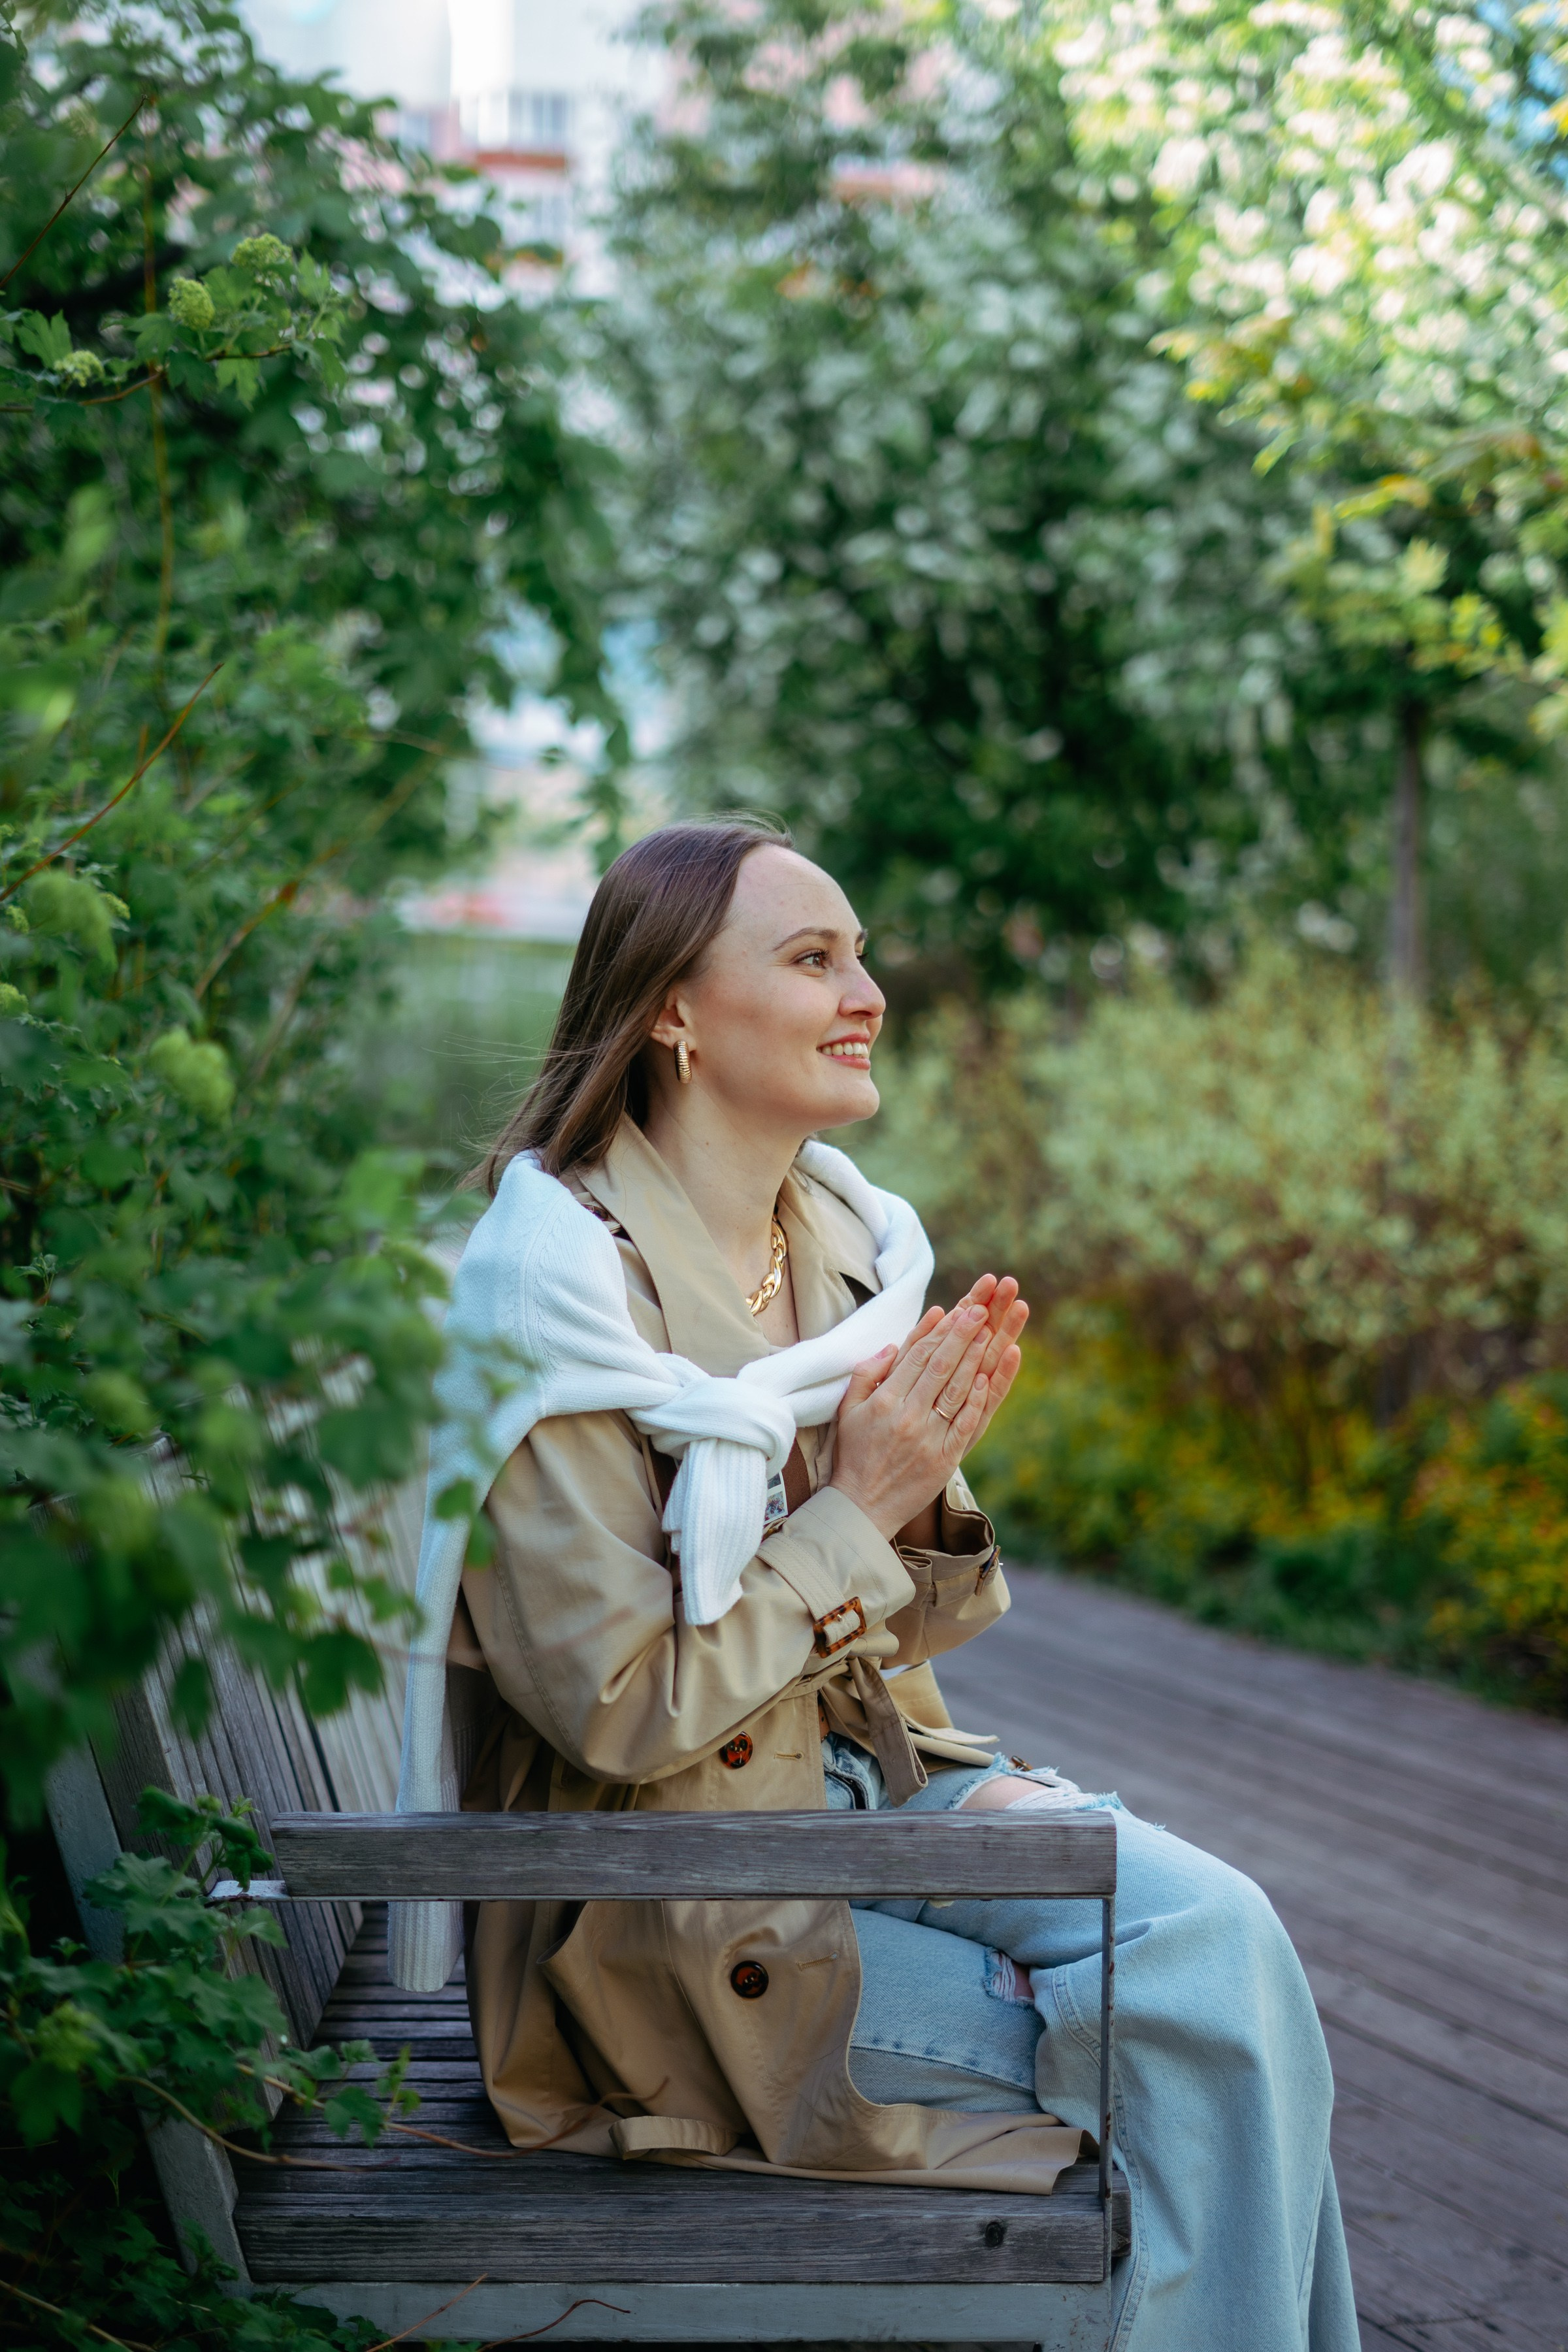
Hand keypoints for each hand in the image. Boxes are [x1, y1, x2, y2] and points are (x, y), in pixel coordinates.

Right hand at [829, 1274, 1027, 1541]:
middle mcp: (907, 1416)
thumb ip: (866, 1374)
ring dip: (974, 1359)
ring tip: (990, 1332)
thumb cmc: (854, 1454)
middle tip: (981, 1309)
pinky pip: (964, 1424)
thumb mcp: (848, 1411)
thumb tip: (892, 1345)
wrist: (862, 1507)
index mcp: (884, 1402)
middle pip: (940, 1367)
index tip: (957, 1309)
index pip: (916, 1357)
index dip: (938, 1331)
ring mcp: (927, 1438)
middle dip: (962, 1335)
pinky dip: (976, 1400)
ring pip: (955, 1391)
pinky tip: (986, 1378)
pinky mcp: (943, 1459)